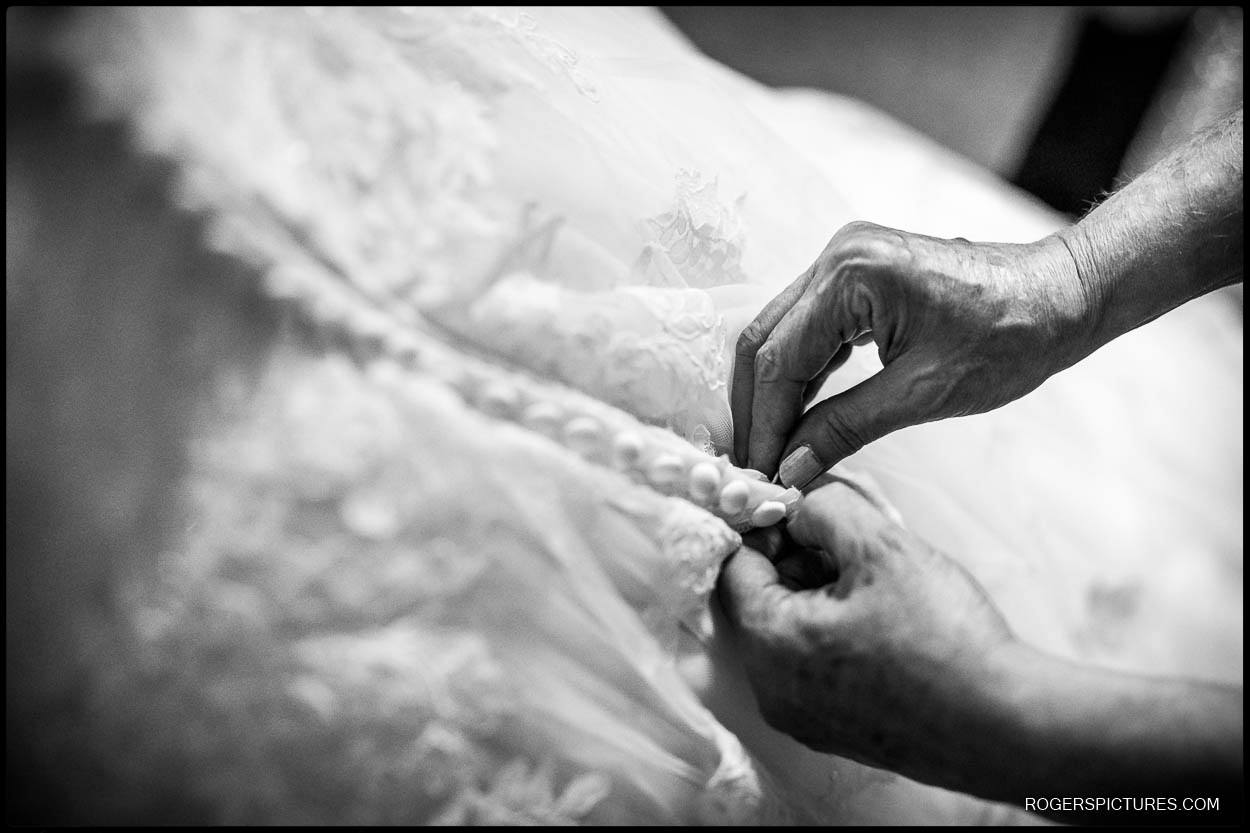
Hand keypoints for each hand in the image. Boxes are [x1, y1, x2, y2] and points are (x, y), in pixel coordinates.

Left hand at [716, 474, 1018, 782]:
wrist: (1008, 726)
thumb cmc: (946, 640)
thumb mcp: (882, 547)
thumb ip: (827, 508)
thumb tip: (799, 502)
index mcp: (769, 644)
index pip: (736, 567)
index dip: (767, 528)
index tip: (803, 508)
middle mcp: (773, 690)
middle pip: (763, 600)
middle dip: (800, 560)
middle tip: (849, 537)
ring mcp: (804, 717)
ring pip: (791, 632)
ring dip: (821, 593)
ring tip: (876, 575)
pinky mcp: (837, 731)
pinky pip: (816, 666)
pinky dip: (837, 631)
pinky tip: (886, 615)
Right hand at [730, 221, 1088, 482]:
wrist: (1062, 294)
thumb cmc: (1011, 337)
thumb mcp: (924, 393)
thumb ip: (845, 427)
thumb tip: (791, 467)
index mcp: (851, 276)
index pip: (779, 360)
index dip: (763, 424)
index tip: (757, 474)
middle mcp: (836, 256)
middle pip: (763, 341)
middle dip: (754, 408)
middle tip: (752, 466)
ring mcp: (843, 260)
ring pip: (779, 334)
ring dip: (771, 392)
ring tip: (770, 448)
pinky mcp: (855, 273)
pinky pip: (807, 327)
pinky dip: (798, 373)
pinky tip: (798, 414)